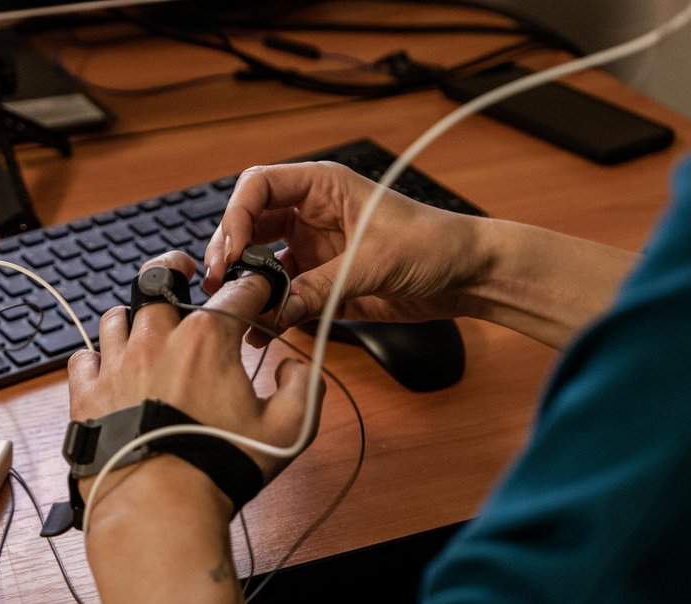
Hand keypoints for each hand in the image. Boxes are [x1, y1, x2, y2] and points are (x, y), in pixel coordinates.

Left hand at [67, 251, 322, 484]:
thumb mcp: (289, 429)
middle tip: (185, 272)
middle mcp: (157, 339)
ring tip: (144, 328)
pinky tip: (109, 368)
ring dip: (134, 317)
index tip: (259, 290)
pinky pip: (83, 356)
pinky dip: (97, 357)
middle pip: (160, 279)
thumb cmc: (221, 466)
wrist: (159, 509)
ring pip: (117, 315)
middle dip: (176, 269)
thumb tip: (294, 365)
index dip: (254, 287)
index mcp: (208, 339)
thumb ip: (304, 387)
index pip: (237, 292)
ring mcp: (116, 364)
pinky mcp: (86, 394)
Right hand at [203, 161, 488, 340]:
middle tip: (221, 284)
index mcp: (322, 188)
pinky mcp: (323, 283)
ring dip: (247, 285)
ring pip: (262, 264)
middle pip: (250, 226)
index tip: (233, 251)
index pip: (259, 187)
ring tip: (234, 310)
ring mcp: (314, 250)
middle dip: (232, 253)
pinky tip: (261, 330)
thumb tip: (275, 310)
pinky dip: (270, 312)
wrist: (469, 276)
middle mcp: (311, 215)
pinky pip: (285, 296)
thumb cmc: (436, 244)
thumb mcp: (375, 262)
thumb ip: (321, 286)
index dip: (237, 216)